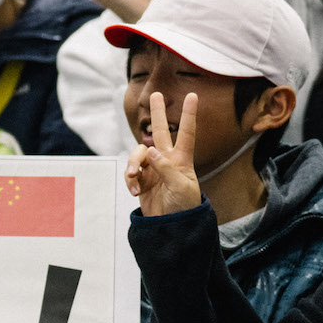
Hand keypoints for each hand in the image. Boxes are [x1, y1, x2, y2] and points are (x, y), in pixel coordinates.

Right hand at [125, 90, 199, 216]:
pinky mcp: (141, 181)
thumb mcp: (181, 187)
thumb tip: (149, 151)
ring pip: (138, 153)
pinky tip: (134, 190)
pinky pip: (130, 172)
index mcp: (182, 160)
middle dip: (157, 113)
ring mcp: (152, 170)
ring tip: (133, 176)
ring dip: (133, 163)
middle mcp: (167, 161)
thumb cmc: (183, 207)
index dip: (189, 115)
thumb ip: (166, 168)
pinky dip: (129, 180)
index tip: (193, 95)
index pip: (187, 133)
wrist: (171, 227)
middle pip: (159, 132)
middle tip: (156, 94)